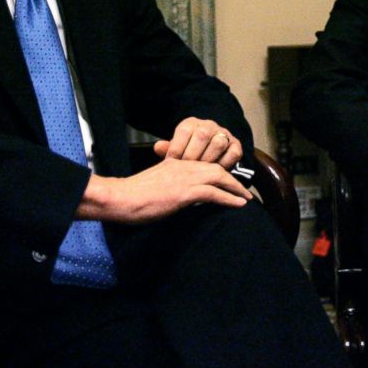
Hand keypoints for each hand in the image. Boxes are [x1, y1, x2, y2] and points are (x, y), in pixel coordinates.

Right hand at [78, 158, 251, 223]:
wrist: (121, 198)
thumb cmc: (133, 195)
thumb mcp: (155, 184)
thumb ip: (169, 184)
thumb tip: (180, 196)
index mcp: (176, 163)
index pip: (204, 164)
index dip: (220, 173)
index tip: (229, 182)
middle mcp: (183, 166)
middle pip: (216, 168)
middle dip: (232, 179)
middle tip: (244, 191)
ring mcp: (184, 178)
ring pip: (218, 177)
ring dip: (235, 187)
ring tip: (246, 198)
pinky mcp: (184, 192)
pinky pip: (213, 192)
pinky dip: (228, 197)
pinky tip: (238, 204)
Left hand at [153, 117, 242, 169]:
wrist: (207, 154)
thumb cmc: (187, 154)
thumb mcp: (176, 149)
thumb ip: (168, 149)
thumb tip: (158, 147)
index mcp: (191, 123)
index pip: (184, 130)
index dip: (177, 147)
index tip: (171, 162)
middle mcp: (209, 125)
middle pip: (202, 135)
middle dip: (193, 155)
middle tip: (186, 171)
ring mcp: (224, 134)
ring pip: (218, 143)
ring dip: (209, 160)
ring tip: (200, 173)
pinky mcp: (236, 145)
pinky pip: (233, 153)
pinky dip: (224, 164)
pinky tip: (215, 173)